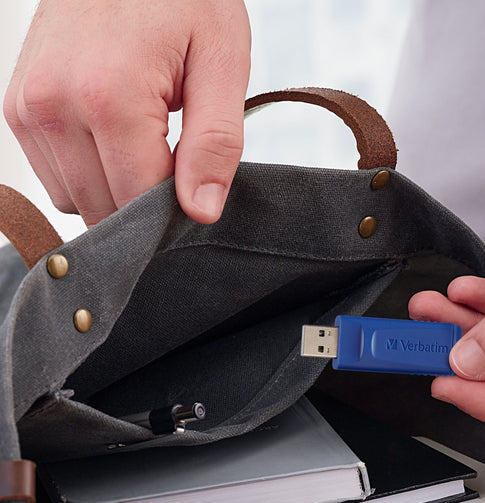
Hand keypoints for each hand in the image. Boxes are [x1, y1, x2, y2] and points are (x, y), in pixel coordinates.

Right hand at [3, 0, 250, 225]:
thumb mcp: (222, 64)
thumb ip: (214, 145)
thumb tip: (200, 212)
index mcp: (108, 98)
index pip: (139, 204)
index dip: (174, 211)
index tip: (196, 183)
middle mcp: (54, 105)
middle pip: (105, 210)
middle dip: (145, 202)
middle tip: (175, 156)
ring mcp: (27, 108)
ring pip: (77, 201)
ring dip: (115, 189)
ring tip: (144, 136)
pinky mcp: (17, 109)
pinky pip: (56, 178)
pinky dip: (89, 173)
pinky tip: (114, 136)